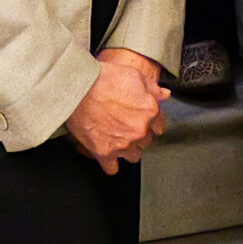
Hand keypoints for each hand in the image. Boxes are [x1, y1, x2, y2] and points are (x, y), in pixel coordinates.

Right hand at [66, 50, 168, 174]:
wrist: (78, 88)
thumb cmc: (103, 79)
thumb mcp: (134, 75)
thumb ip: (153, 88)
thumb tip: (164, 95)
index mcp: (149, 111)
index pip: (159, 125)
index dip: (150, 121)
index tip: (143, 120)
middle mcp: (139, 130)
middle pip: (146, 141)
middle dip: (139, 135)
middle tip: (126, 125)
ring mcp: (123, 143)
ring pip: (134, 156)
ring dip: (128, 149)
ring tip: (119, 139)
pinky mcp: (104, 152)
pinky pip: (112, 168)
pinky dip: (110, 163)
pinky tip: (109, 155)